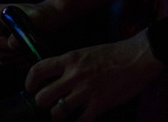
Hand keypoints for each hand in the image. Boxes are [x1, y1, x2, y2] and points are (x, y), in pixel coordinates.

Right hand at [0, 2, 47, 67]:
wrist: (48, 18)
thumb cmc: (43, 15)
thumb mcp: (37, 17)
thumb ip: (23, 28)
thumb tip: (12, 44)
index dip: (6, 47)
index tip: (22, 45)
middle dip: (14, 54)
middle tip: (29, 50)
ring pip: (2, 59)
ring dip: (18, 59)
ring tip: (31, 52)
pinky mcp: (2, 46)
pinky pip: (6, 62)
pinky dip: (19, 62)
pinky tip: (29, 56)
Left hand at [25, 34, 161, 121]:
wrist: (137, 57)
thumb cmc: (114, 53)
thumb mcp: (86, 52)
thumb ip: (71, 65)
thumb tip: (58, 79)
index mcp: (70, 59)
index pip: (38, 70)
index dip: (30, 82)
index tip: (30, 88)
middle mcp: (74, 75)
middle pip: (43, 97)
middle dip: (44, 103)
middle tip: (50, 103)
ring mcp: (86, 91)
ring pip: (58, 113)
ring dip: (59, 116)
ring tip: (65, 114)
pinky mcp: (99, 104)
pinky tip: (81, 120)